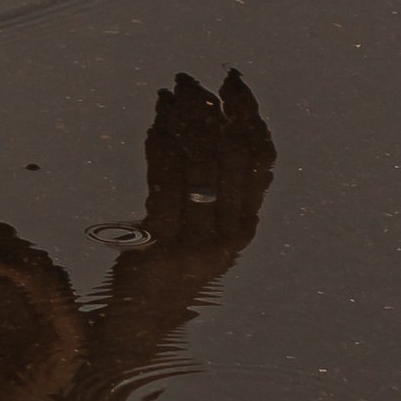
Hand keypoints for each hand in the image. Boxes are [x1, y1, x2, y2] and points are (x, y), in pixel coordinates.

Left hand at [136, 70, 275, 276]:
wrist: (140, 321)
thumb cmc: (174, 266)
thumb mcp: (212, 230)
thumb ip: (229, 190)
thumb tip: (240, 127)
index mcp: (244, 227)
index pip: (260, 159)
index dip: (249, 115)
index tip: (233, 81)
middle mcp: (227, 237)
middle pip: (229, 157)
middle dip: (210, 110)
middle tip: (190, 79)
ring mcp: (195, 246)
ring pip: (195, 165)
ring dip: (181, 122)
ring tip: (169, 94)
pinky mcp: (159, 249)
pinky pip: (163, 185)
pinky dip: (161, 149)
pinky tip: (156, 126)